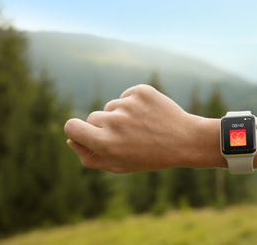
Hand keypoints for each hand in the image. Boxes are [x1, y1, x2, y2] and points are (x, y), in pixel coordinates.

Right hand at [64, 84, 219, 172]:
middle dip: (105, 127)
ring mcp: (128, 104)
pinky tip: (149, 115)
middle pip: (93, 117)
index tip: (85, 132)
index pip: (71, 127)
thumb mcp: (120, 166)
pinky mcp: (141, 91)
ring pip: (111, 106)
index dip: (76, 130)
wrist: (186, 140)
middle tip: (128, 137)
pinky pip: (126, 96)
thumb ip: (90, 157)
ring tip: (143, 127)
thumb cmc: (151, 157)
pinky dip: (134, 104)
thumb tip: (71, 139)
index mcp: (106, 143)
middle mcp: (115, 122)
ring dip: (121, 115)